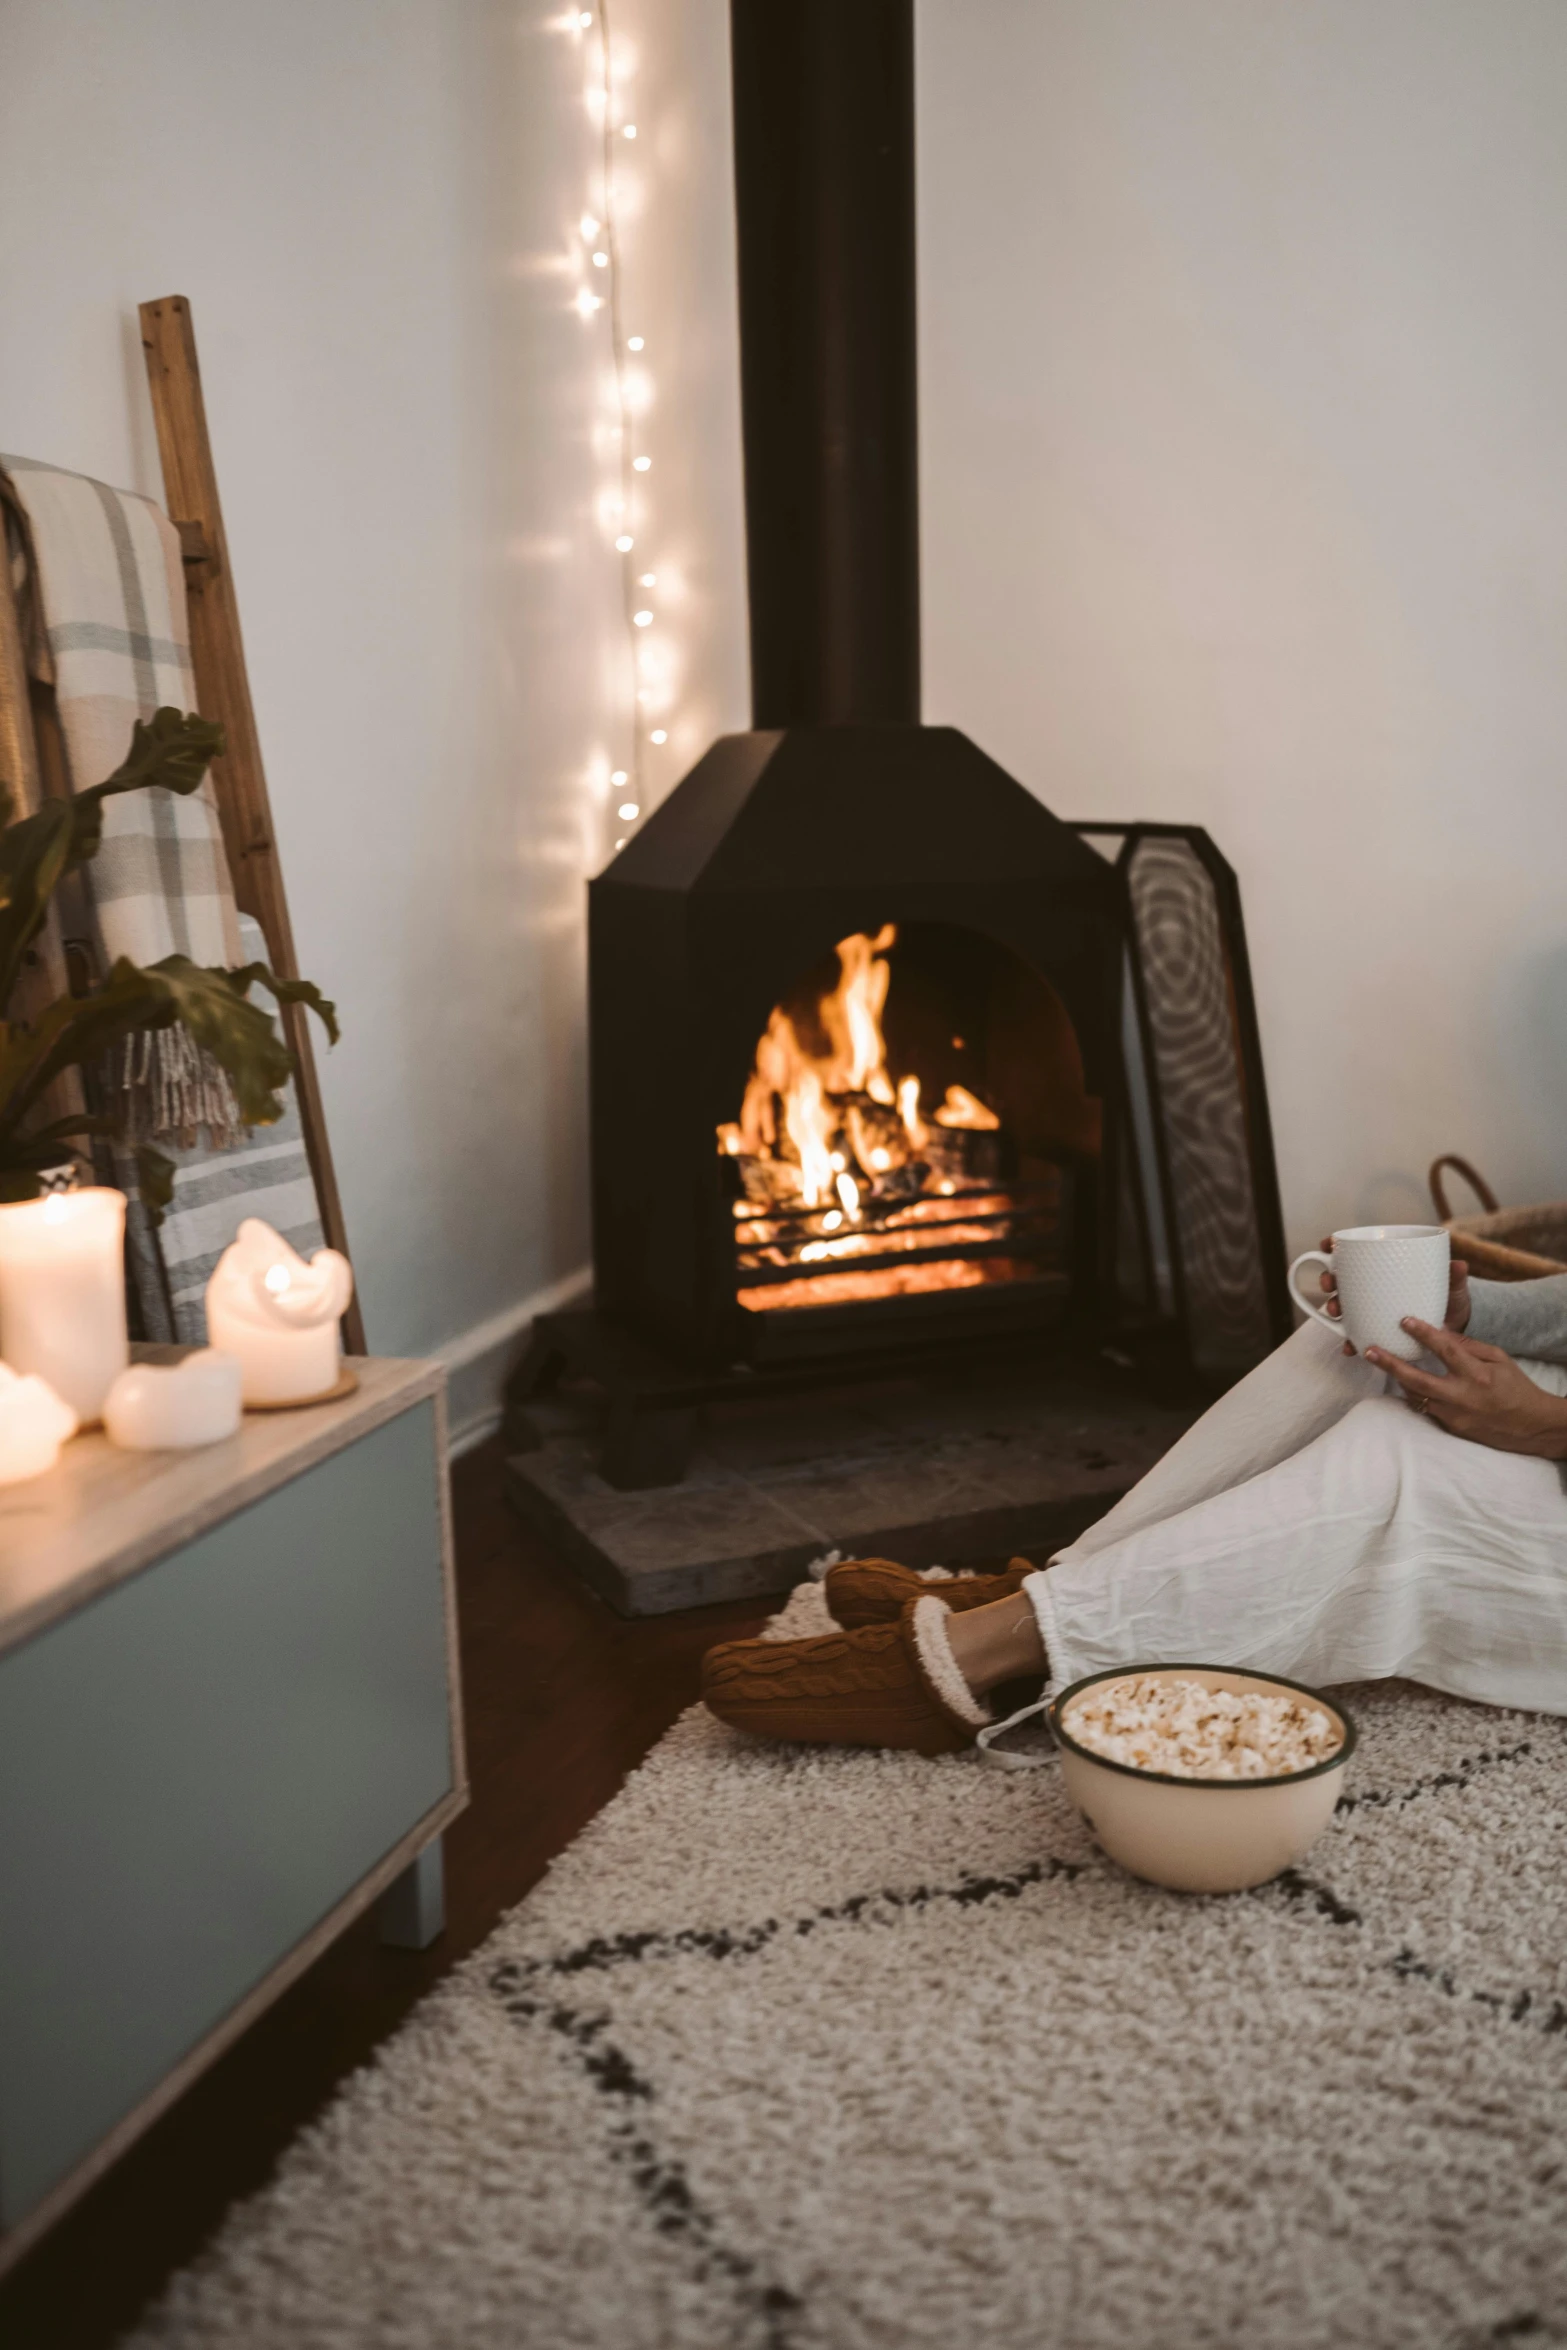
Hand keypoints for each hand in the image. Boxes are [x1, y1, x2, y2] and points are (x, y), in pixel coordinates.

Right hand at [1318, 1240, 1470, 1355]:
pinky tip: (1350, 1346)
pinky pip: (1356, 1335)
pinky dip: (1350, 1341)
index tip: (1329, 1245)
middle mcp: (1373, 1288)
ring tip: (1337, 1312)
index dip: (1335, 1246)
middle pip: (1341, 1277)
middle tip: (1330, 1283)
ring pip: (1342, 1305)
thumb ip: (1455, 1279)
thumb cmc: (1451, 1304)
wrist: (1454, 1334)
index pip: (1355, 1252)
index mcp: (1387, 1268)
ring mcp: (1371, 1310)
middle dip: (1328, 1278)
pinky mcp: (1374, 1332)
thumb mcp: (1454, 1290)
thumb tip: (1460, 1265)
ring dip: (1333, 1307)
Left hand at [1366, 1320, 1566, 1455]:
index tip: (1404, 1320)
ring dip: (1398, 1379)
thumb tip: (1441, 1331)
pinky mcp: (1450, 1429)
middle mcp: (1462, 1397)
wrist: (1530, 1426)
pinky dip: (1415, 1394)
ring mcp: (1453, 1416)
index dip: (1423, 1334)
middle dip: (1389, 1364)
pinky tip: (1405, 1382)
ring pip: (1415, 1396)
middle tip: (1369, 1350)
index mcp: (1477, 1375)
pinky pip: (1425, 1409)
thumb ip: (1468, 1346)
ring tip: (1381, 1361)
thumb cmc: (1515, 1387)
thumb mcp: (1498, 1359)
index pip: (1446, 1350)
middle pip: (1417, 1379)